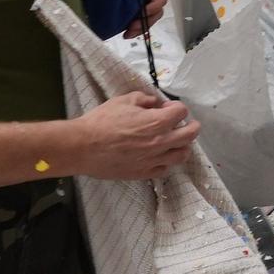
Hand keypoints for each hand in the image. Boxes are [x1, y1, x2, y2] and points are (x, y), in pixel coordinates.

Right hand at [69, 91, 199, 179]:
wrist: (82, 147)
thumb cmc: (101, 122)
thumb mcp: (124, 100)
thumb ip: (145, 100)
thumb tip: (156, 103)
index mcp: (156, 122)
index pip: (181, 112)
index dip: (176, 107)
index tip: (167, 107)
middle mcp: (160, 142)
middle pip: (190, 134)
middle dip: (191, 126)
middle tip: (186, 123)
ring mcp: (153, 160)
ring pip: (182, 155)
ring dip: (182, 145)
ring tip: (175, 141)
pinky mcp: (143, 173)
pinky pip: (164, 169)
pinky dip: (166, 161)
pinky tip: (159, 156)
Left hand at [120, 0, 166, 38]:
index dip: (155, 6)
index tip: (145, 10)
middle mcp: (152, 0)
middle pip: (156, 14)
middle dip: (146, 21)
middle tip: (133, 25)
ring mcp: (145, 10)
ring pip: (148, 22)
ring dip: (140, 29)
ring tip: (128, 33)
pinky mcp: (138, 17)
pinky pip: (140, 27)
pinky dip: (134, 32)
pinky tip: (126, 34)